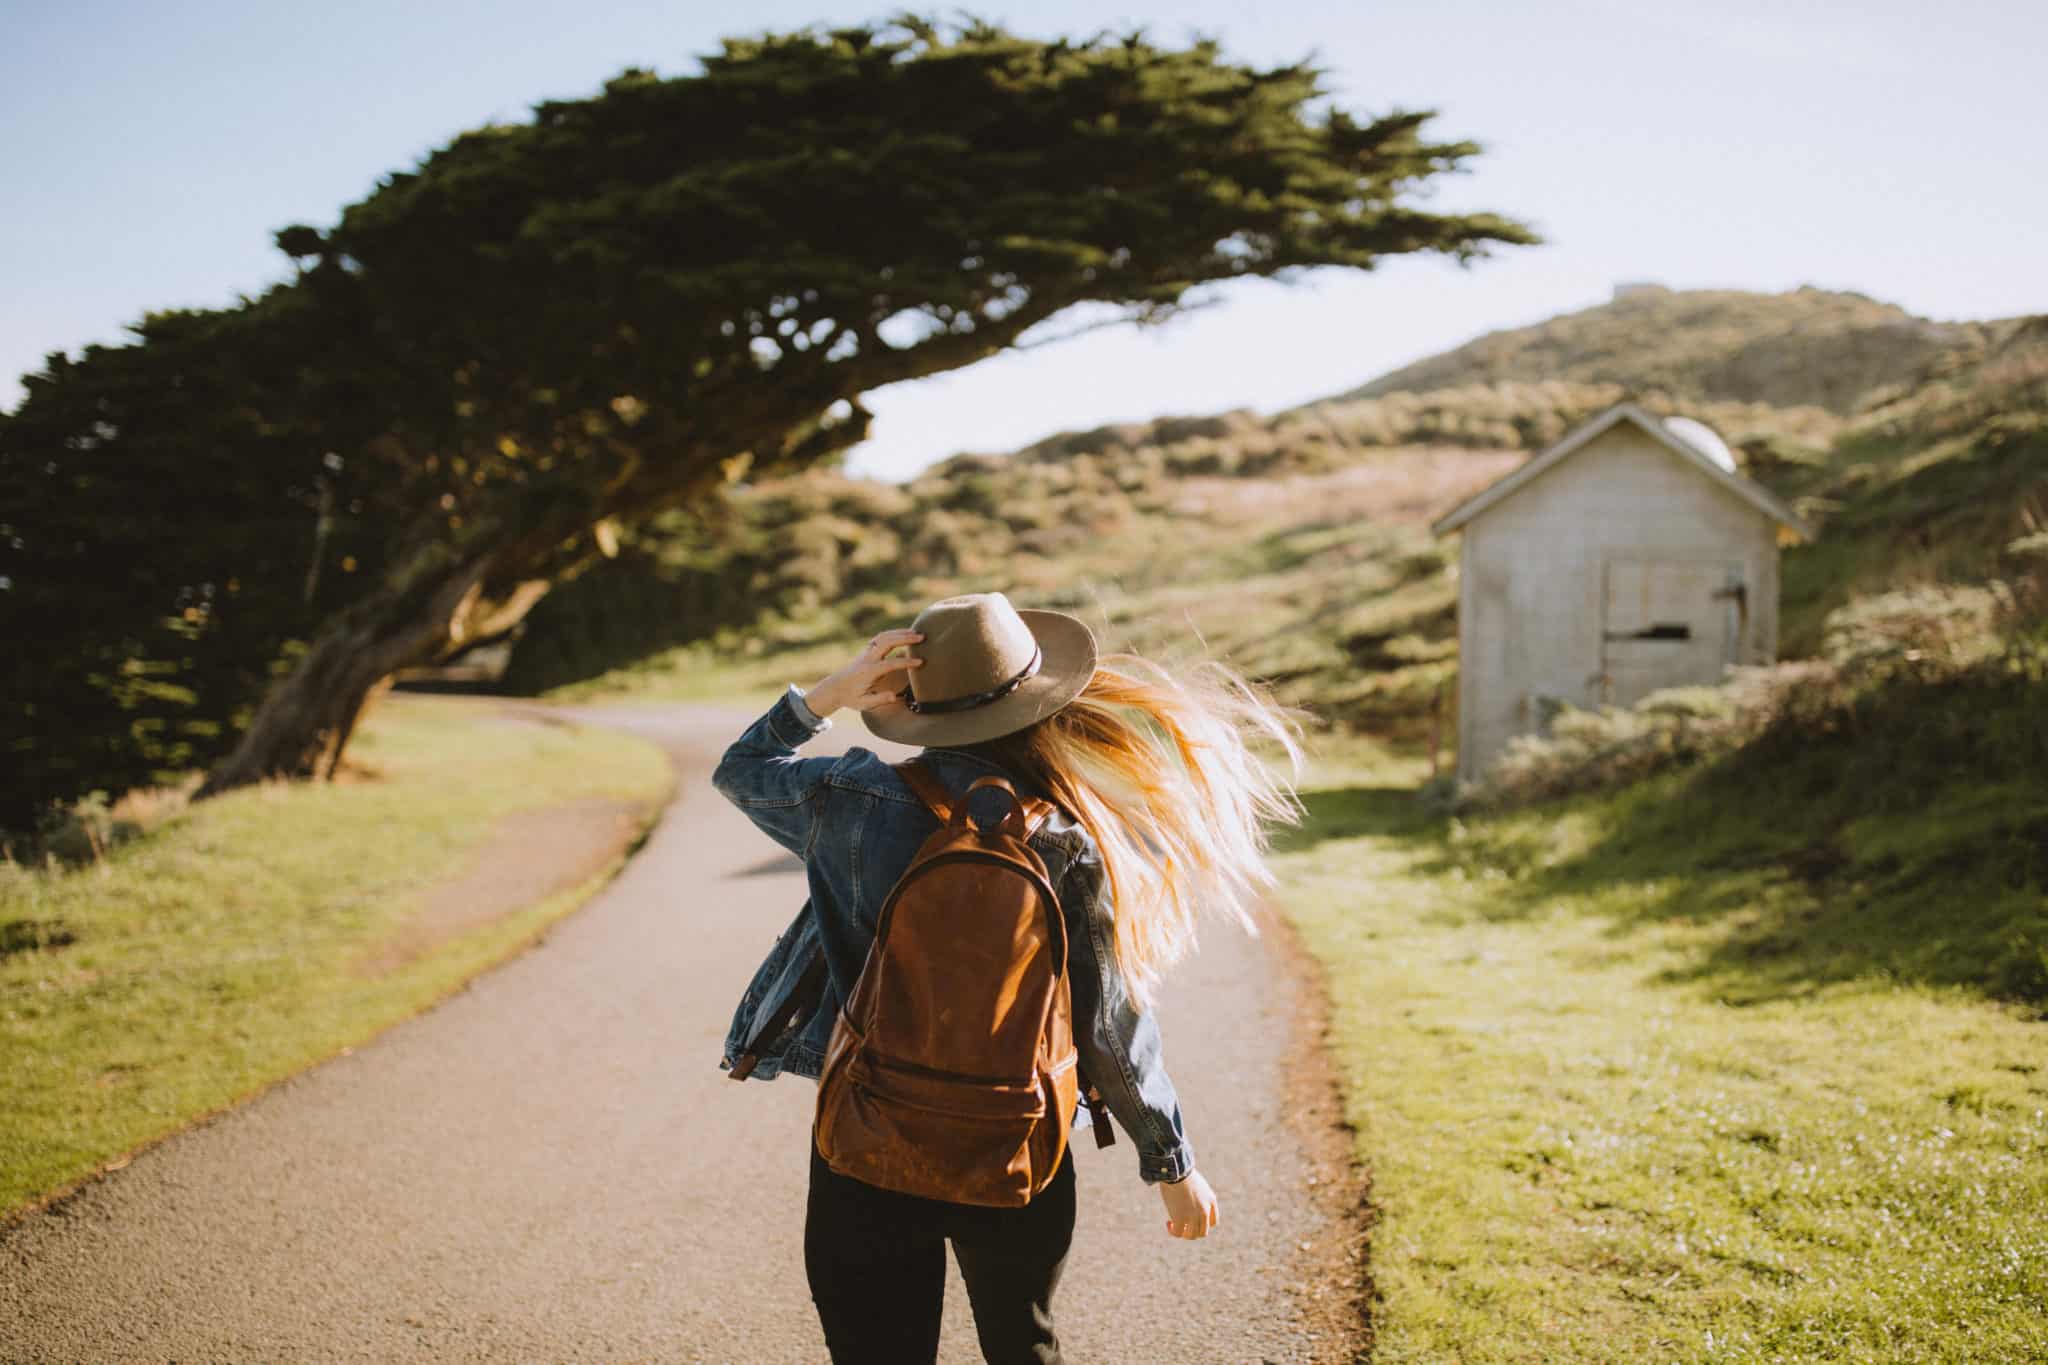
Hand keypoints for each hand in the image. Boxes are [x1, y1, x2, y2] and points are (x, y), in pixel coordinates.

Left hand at [804, 628, 924, 716]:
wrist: (835, 688)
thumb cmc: (851, 697)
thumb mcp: (863, 704)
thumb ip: (879, 700)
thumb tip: (894, 696)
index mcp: (868, 672)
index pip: (889, 664)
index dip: (906, 663)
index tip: (920, 662)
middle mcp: (867, 659)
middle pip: (886, 642)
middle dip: (904, 638)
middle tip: (922, 637)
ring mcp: (867, 652)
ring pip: (884, 636)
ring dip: (900, 632)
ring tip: (917, 633)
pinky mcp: (867, 650)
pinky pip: (881, 637)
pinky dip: (894, 633)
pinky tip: (905, 633)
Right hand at [1159, 1169, 1217, 1240]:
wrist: (1176, 1171)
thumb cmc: (1183, 1173)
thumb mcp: (1197, 1185)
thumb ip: (1198, 1197)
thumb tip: (1190, 1204)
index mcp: (1211, 1201)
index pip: (1213, 1222)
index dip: (1203, 1224)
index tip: (1193, 1220)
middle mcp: (1205, 1210)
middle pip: (1202, 1232)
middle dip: (1192, 1231)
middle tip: (1183, 1225)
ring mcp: (1194, 1216)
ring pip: (1192, 1235)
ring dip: (1183, 1234)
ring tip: (1174, 1225)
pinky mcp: (1181, 1219)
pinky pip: (1178, 1233)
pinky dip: (1173, 1231)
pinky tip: (1168, 1223)